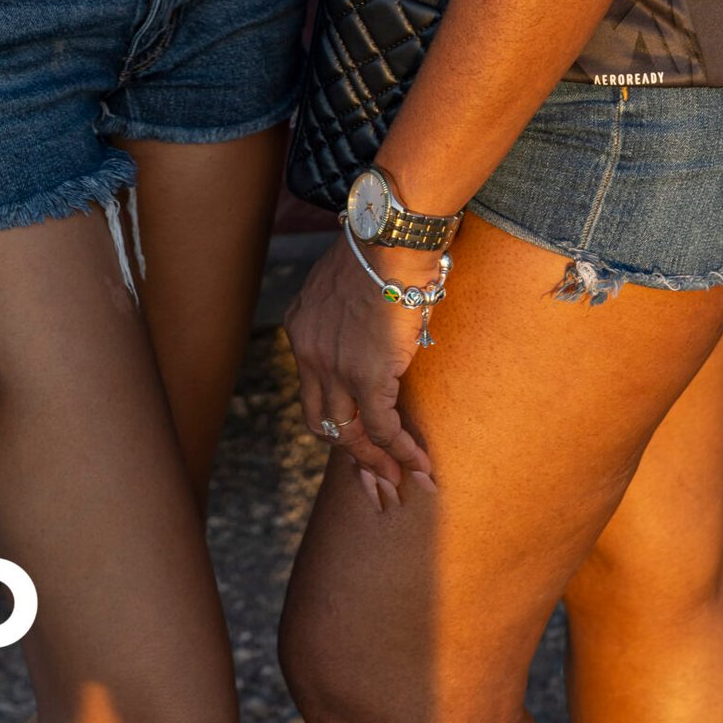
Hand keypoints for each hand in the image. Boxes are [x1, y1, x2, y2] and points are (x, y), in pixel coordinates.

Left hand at [283, 235, 437, 509]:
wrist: (390, 236)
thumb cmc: (381, 247)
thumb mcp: (350, 282)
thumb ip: (352, 313)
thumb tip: (377, 330)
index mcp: (301, 328)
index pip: (312, 390)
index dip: (336, 420)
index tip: (355, 441)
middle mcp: (308, 354)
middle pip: (322, 424)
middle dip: (350, 458)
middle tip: (375, 485)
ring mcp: (334, 369)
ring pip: (350, 436)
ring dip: (376, 466)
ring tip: (399, 486)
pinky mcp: (366, 377)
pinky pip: (382, 429)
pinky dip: (401, 453)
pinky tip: (420, 467)